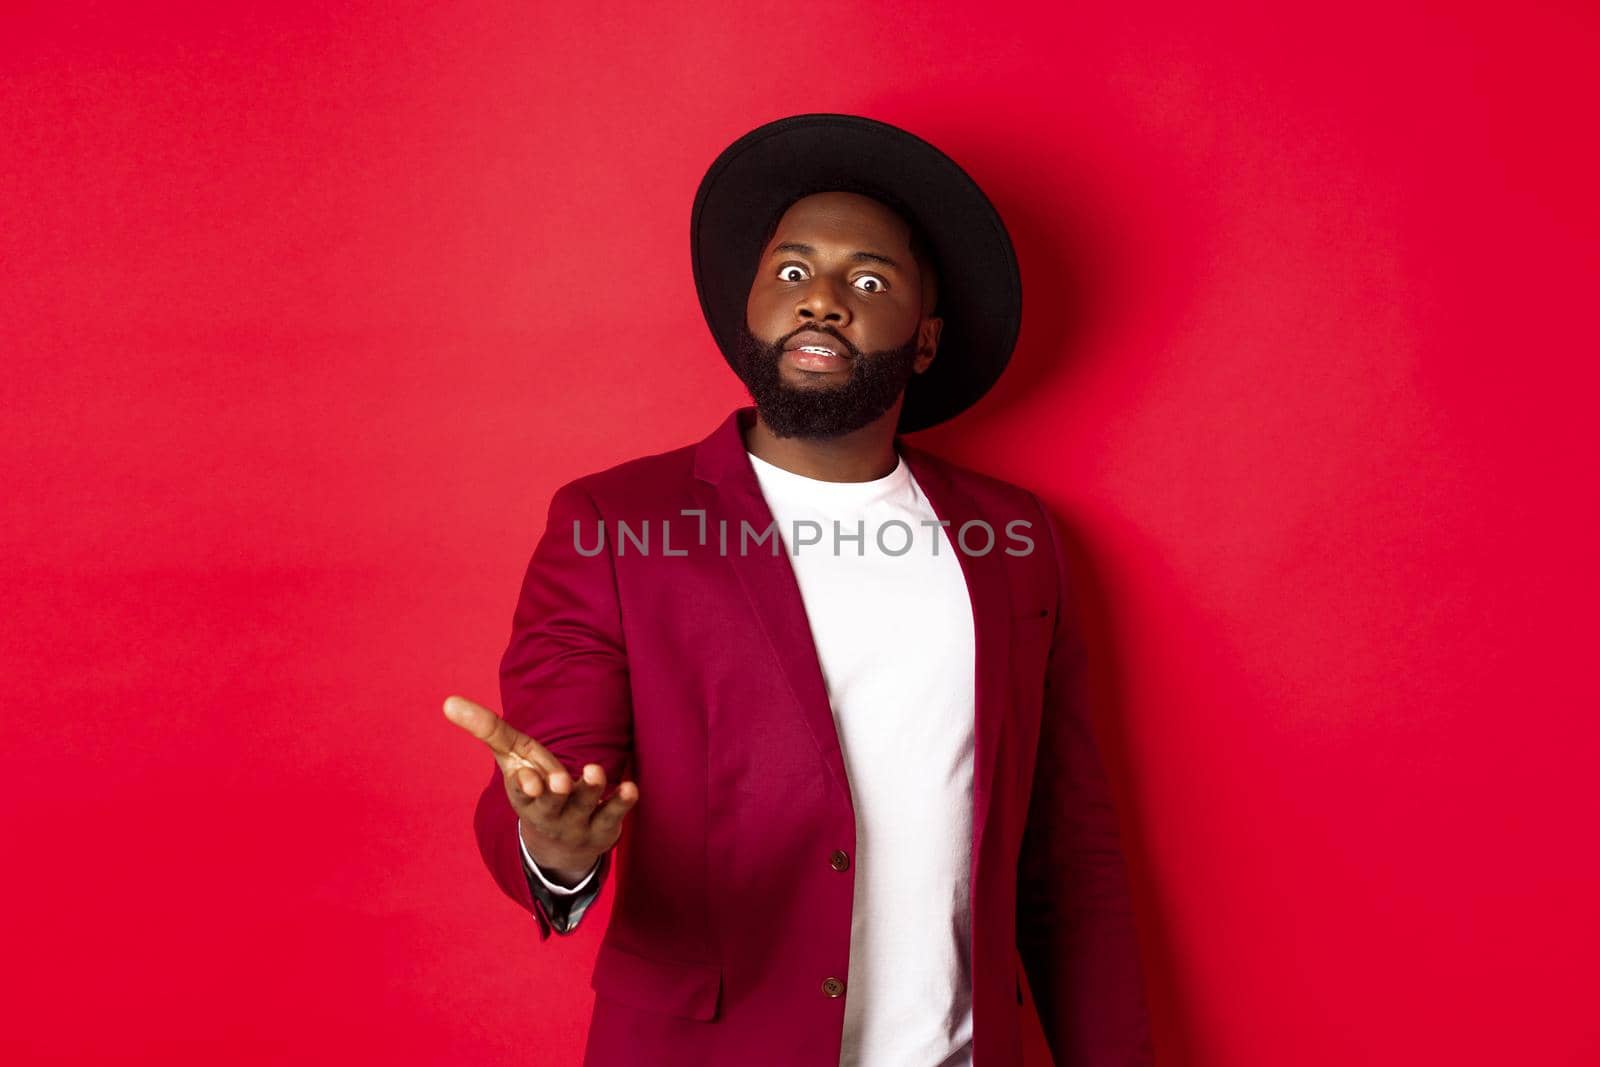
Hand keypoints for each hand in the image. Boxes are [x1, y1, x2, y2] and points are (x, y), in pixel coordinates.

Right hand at [442, 694, 637, 881]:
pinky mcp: (604, 824)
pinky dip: (622, 801)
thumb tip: (447, 702)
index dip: (525, 785)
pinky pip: (614, 814)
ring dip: (591, 790)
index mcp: (524, 796)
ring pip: (584, 807)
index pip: (522, 792)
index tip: (529, 780)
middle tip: (560, 781)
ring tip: (596, 772)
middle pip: (551, 805)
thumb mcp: (511, 757)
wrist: (560, 840)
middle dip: (555, 793)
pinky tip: (631, 787)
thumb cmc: (533, 784)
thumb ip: (487, 729)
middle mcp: (549, 812)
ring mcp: (577, 821)